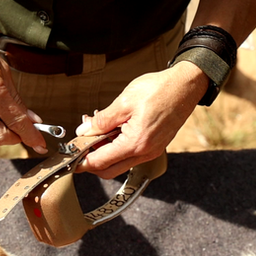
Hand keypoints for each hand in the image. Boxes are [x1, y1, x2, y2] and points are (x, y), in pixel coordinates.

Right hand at [0, 2, 47, 153]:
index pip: (16, 121)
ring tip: (7, 125)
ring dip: (0, 138)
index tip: (40, 144)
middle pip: (0, 137)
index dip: (31, 136)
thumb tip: (31, 118)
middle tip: (24, 131)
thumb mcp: (3, 67)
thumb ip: (17, 98)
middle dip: (16, 138)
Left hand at [75, 61, 209, 178]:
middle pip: (109, 169)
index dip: (81, 160)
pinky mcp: (154, 146)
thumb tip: (84, 132)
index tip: (70, 156)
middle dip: (92, 159)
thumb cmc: (159, 90)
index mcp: (136, 144)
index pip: (100, 162)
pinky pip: (130, 154)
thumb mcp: (124, 102)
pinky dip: (117, 147)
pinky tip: (112, 129)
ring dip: (104, 151)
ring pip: (119, 162)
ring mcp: (151, 151)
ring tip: (96, 129)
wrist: (186, 86)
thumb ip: (101, 121)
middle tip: (81, 142)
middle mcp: (144, 153)